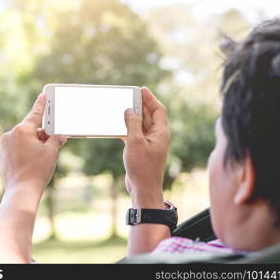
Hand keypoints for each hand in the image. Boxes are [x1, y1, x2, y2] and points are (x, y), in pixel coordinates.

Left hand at [0, 93, 66, 193]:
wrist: (21, 191)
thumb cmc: (37, 171)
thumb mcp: (51, 152)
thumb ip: (56, 139)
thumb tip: (59, 135)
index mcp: (22, 130)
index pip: (35, 113)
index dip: (42, 104)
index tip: (44, 95)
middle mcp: (10, 135)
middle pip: (30, 128)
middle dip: (42, 134)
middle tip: (53, 141)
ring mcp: (4, 145)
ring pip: (23, 138)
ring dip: (34, 143)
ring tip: (42, 157)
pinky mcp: (2, 155)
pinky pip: (17, 147)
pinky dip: (26, 150)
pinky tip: (33, 161)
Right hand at [123, 87, 169, 207]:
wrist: (143, 189)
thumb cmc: (142, 167)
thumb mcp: (135, 142)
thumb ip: (132, 124)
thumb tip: (129, 111)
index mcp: (160, 132)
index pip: (158, 110)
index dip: (150, 99)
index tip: (142, 90)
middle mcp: (157, 136)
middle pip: (150, 116)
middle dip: (140, 105)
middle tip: (130, 96)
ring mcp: (149, 144)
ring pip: (141, 125)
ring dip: (133, 117)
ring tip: (122, 107)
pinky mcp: (141, 151)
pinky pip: (135, 135)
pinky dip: (128, 129)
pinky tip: (118, 126)